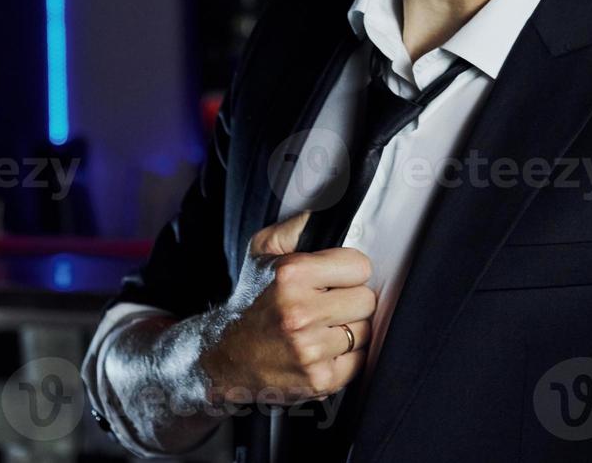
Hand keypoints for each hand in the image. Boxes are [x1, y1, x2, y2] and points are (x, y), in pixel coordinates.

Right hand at [198, 211, 375, 404]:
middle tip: (326, 304)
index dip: (348, 271)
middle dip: (349, 300)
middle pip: (366, 300)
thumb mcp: (263, 251)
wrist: (224, 356)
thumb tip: (333, 209)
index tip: (333, 278)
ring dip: (348, 329)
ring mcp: (310, 351)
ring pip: (365, 331)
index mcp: (291, 275)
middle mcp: (300, 314)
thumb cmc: (251, 299)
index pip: (360, 266)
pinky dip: (346, 357)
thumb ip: (298, 226)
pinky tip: (322, 350)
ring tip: (321, 328)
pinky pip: (360, 361)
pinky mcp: (319, 381)